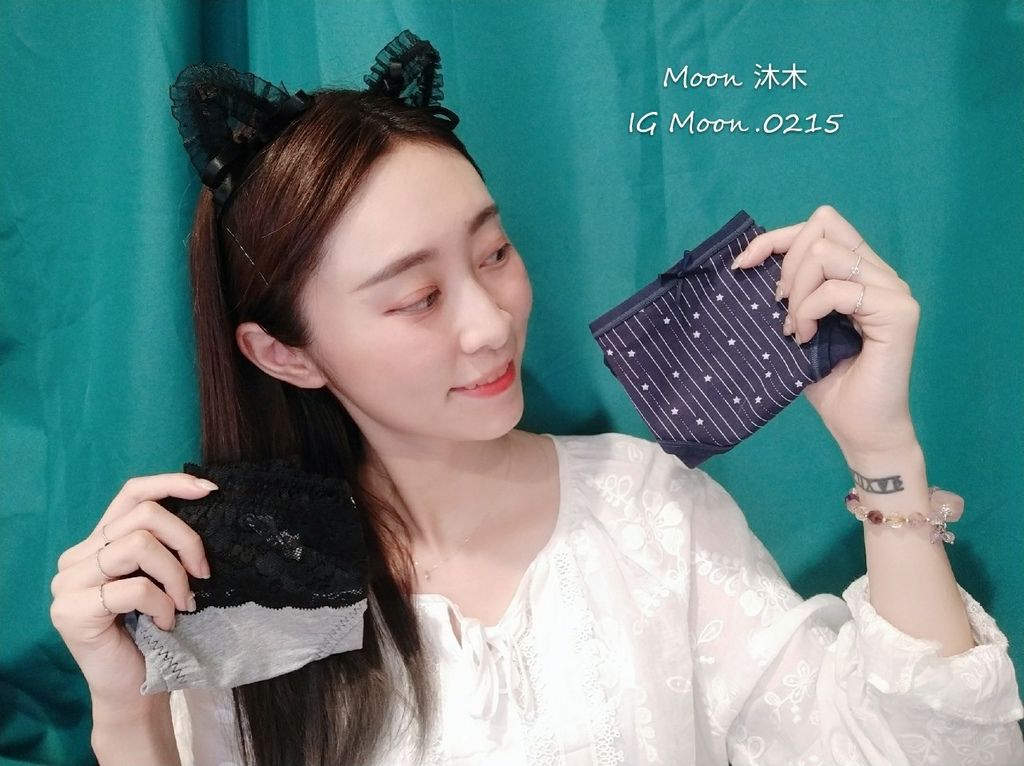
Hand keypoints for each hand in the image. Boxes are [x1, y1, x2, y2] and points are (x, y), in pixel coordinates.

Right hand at [49, 474, 214, 712]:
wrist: (135, 690)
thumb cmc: (155, 632)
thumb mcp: (163, 577)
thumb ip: (165, 544)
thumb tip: (205, 502)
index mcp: (99, 542)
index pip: (132, 493)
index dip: (171, 484)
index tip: (209, 491)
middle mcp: (77, 557)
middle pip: (143, 516)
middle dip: (186, 540)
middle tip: (204, 574)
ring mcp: (68, 584)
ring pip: (138, 545)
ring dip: (175, 575)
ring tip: (185, 602)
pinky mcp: (72, 611)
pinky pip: (133, 588)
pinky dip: (161, 604)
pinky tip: (165, 623)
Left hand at [733, 205, 920, 457]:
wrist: (860, 428)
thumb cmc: (829, 382)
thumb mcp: (796, 324)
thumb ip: (790, 289)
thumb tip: (748, 259)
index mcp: (859, 271)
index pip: (820, 224)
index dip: (775, 238)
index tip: (742, 266)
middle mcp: (880, 273)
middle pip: (823, 225)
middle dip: (787, 264)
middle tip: (780, 309)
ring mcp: (893, 289)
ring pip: (826, 252)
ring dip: (798, 292)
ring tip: (795, 329)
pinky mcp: (898, 312)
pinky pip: (838, 289)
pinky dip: (810, 311)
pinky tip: (806, 338)